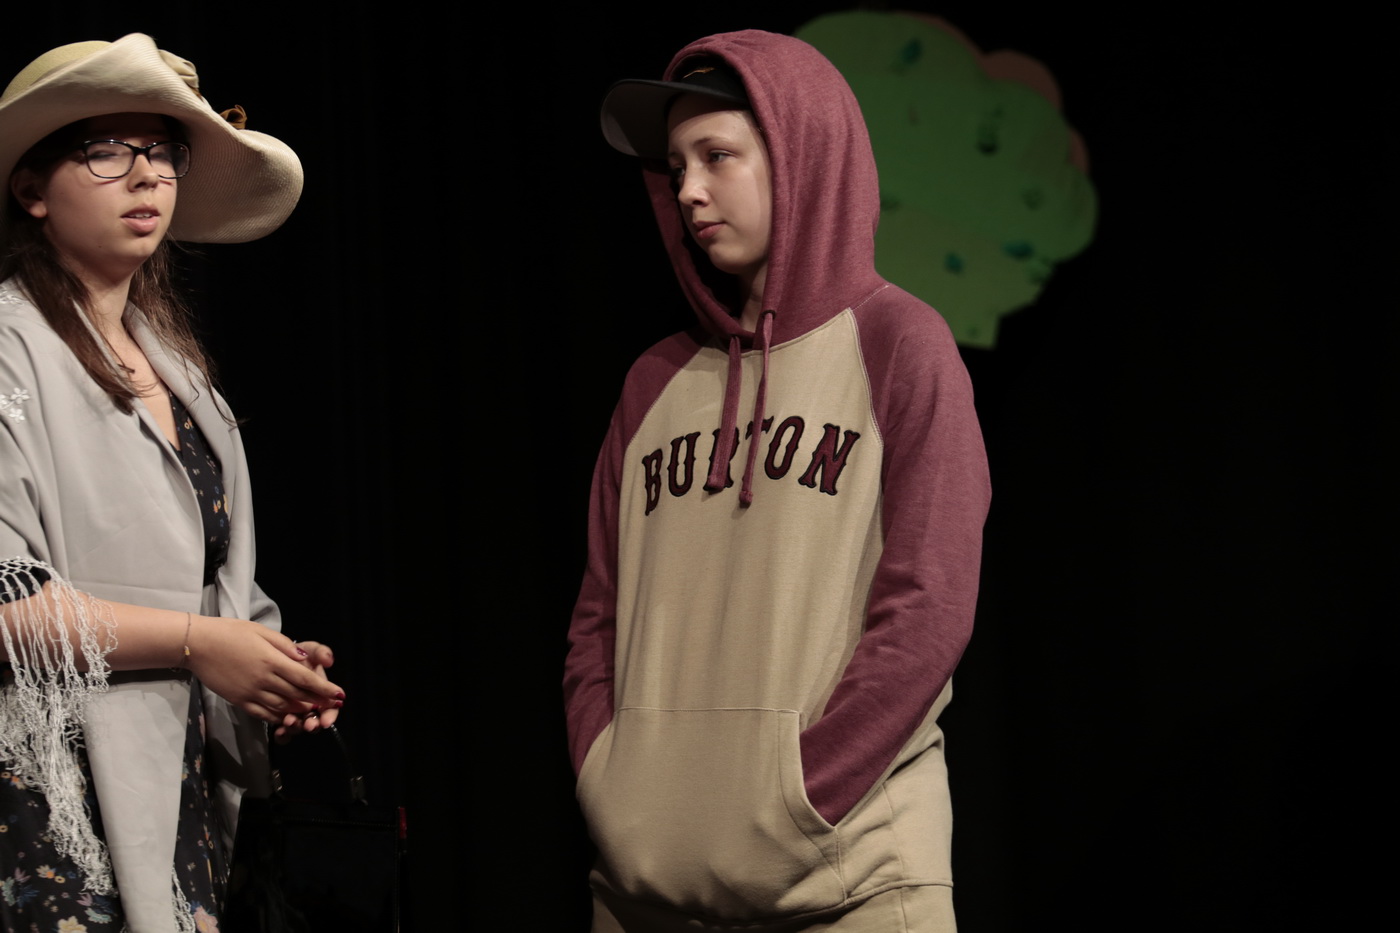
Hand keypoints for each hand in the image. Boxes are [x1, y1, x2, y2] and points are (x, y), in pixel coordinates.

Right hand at [185, 618, 343, 726]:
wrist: (198, 645)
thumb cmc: (230, 633)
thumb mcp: (261, 632)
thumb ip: (285, 646)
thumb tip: (306, 659)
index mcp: (272, 661)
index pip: (305, 679)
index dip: (325, 689)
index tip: (340, 695)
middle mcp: (263, 680)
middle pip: (297, 696)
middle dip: (318, 702)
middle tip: (333, 706)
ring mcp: (251, 693)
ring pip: (283, 708)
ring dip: (301, 711)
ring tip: (315, 712)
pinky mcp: (239, 701)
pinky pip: (263, 714)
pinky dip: (279, 717)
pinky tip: (288, 717)